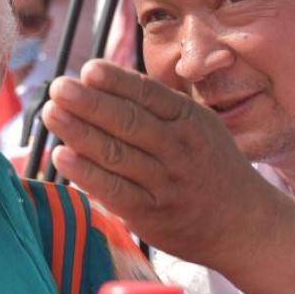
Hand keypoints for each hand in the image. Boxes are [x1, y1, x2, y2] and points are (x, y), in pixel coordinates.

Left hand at [41, 59, 278, 268]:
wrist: (243, 224)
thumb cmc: (209, 166)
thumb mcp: (199, 125)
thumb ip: (159, 106)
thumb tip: (102, 80)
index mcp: (190, 120)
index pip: (149, 95)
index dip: (117, 81)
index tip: (88, 69)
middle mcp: (179, 149)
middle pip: (129, 122)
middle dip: (90, 103)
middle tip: (58, 88)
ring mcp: (165, 183)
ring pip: (117, 154)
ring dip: (80, 132)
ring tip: (51, 114)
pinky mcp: (151, 214)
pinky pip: (114, 190)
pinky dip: (85, 173)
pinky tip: (62, 156)